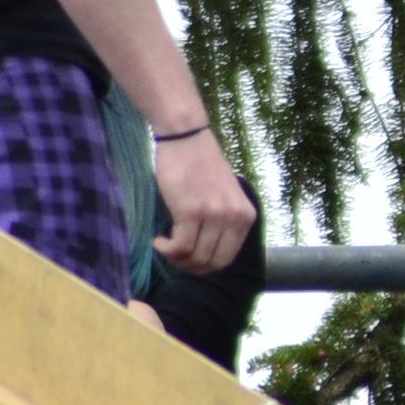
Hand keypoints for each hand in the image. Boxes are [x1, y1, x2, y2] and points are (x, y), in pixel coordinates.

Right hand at [150, 127, 255, 276]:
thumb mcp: (223, 197)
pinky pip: (180, 247)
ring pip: (195, 258)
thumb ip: (221, 223)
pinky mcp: (192, 212)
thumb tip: (203, 256)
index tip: (188, 258)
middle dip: (190, 266)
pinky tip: (159, 240)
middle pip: (212, 263)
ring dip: (176, 259)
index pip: (227, 259)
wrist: (186, 137)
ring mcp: (215, 216)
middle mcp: (235, 218)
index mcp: (246, 216)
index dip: (205, 265)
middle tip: (174, 255)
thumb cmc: (200, 165)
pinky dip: (167, 250)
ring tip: (165, 245)